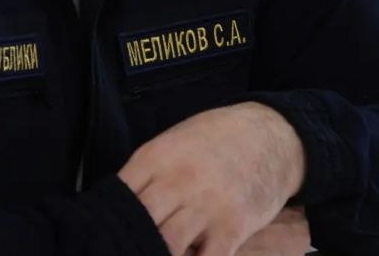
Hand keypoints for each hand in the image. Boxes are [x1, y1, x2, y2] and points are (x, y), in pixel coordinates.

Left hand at [118, 102, 305, 255]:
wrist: (272, 135)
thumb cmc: (218, 138)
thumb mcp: (176, 140)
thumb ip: (148, 172)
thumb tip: (119, 205)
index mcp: (156, 157)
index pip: (118, 197)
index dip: (109, 220)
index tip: (106, 234)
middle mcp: (177, 181)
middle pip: (138, 224)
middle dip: (130, 242)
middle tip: (128, 249)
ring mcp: (205, 205)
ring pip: (165, 246)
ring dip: (158, 253)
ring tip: (157, 253)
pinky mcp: (232, 227)